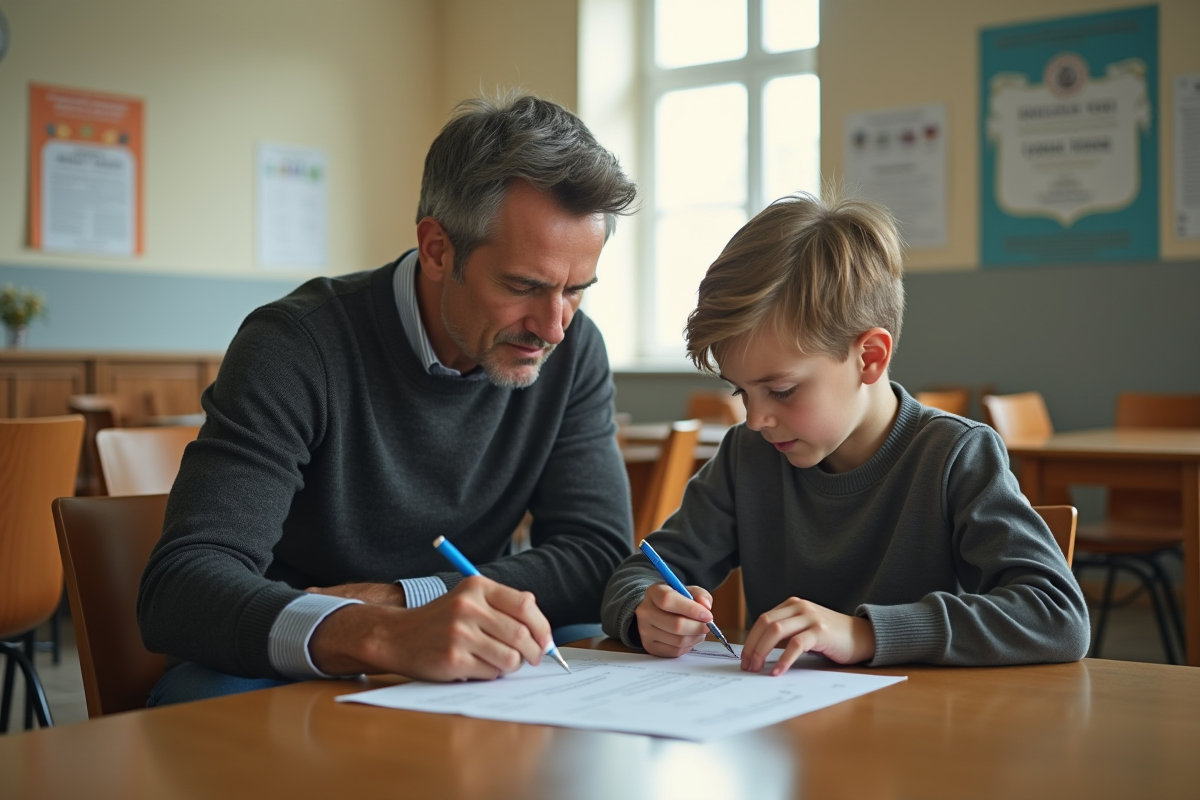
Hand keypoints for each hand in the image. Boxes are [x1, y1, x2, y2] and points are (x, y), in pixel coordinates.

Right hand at [308, 576, 552, 680]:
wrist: (397, 636)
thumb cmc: (440, 620)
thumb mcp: (469, 599)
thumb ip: (503, 603)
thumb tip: (539, 617)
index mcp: (477, 587)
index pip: (525, 606)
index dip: (542, 627)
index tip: (546, 641)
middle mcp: (468, 607)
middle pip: (521, 634)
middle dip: (534, 652)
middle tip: (533, 659)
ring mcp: (459, 634)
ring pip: (510, 658)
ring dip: (513, 665)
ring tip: (502, 662)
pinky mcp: (453, 660)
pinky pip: (491, 672)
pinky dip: (493, 674)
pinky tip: (480, 667)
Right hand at [634, 583, 713, 657]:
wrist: (656, 611)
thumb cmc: (675, 601)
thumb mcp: (688, 591)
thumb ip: (700, 595)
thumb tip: (706, 606)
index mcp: (654, 592)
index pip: (668, 600)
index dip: (691, 609)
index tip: (707, 615)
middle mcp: (645, 612)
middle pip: (676, 625)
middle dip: (697, 627)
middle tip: (708, 626)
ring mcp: (645, 631)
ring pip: (678, 640)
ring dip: (695, 637)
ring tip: (699, 631)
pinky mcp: (650, 646)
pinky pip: (675, 651)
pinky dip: (688, 646)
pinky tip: (689, 637)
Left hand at [741, 597, 875, 674]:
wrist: (863, 636)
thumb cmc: (831, 637)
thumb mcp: (804, 629)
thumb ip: (786, 633)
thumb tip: (758, 652)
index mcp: (792, 605)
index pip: (762, 620)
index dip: (750, 639)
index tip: (744, 658)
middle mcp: (799, 607)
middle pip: (765, 624)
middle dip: (752, 646)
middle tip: (747, 666)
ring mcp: (811, 617)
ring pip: (776, 631)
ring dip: (762, 651)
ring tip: (757, 669)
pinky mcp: (821, 631)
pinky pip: (796, 645)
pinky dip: (784, 659)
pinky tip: (777, 671)